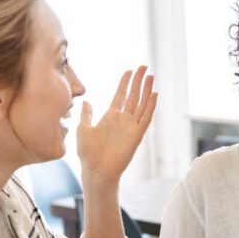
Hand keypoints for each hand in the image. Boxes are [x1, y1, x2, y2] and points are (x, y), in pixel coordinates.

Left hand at [77, 66, 157, 183]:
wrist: (96, 170)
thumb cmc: (88, 153)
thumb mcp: (83, 128)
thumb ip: (87, 114)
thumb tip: (86, 101)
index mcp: (111, 117)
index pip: (121, 95)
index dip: (125, 83)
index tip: (130, 71)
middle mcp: (123, 120)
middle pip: (134, 96)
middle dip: (139, 81)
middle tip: (145, 67)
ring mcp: (131, 127)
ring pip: (142, 104)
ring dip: (147, 90)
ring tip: (151, 77)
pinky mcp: (136, 135)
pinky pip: (145, 118)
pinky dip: (150, 106)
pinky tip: (154, 95)